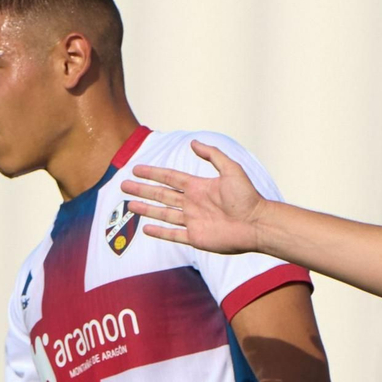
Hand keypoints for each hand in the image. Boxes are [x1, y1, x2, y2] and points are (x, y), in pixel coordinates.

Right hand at [120, 140, 266, 254]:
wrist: (257, 224)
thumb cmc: (247, 197)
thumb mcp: (231, 169)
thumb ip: (212, 155)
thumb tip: (193, 143)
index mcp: (199, 187)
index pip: (170, 178)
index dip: (153, 173)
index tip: (136, 169)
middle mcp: (193, 203)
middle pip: (162, 195)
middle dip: (143, 190)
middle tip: (124, 186)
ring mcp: (193, 221)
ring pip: (163, 214)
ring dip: (146, 209)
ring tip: (129, 205)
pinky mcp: (196, 238)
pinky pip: (173, 234)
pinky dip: (160, 232)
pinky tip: (146, 229)